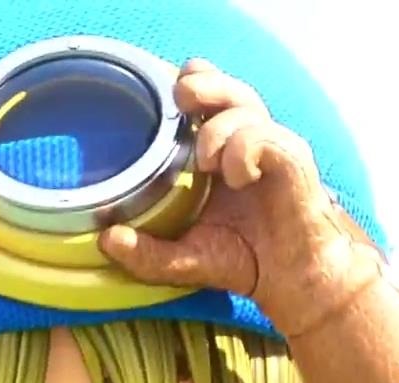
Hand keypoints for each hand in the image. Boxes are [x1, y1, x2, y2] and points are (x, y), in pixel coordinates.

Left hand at [99, 59, 382, 337]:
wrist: (290, 281)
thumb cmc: (242, 259)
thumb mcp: (184, 260)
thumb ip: (147, 254)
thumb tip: (106, 239)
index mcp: (218, 152)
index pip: (204, 98)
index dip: (188, 85)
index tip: (167, 99)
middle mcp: (244, 141)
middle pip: (225, 87)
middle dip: (201, 85)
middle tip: (182, 100)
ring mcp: (270, 146)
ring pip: (244, 105)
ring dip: (217, 128)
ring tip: (208, 164)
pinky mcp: (292, 158)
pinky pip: (264, 136)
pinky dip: (243, 151)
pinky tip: (238, 178)